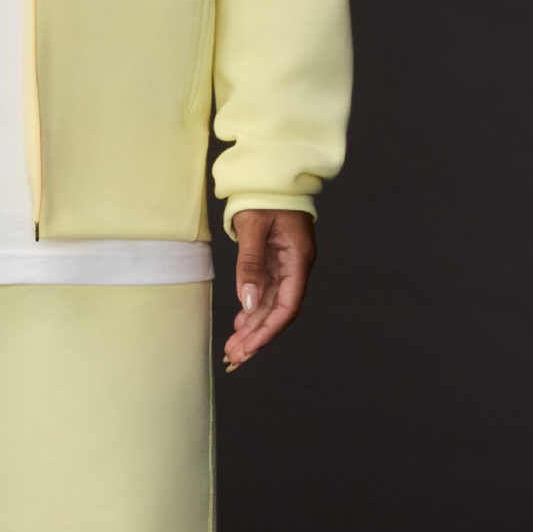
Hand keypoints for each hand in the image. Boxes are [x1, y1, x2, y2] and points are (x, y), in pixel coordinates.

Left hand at [223, 208, 314, 370]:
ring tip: (233, 348)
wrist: (270, 174)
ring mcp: (285, 265)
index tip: (249, 348)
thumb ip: (251, 264)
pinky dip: (251, 311)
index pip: (287, 305)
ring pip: (270, 305)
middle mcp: (295, 267)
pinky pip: (264, 293)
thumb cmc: (264, 195)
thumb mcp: (254, 227)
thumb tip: (248, 302)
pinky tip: (240, 326)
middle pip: (278, 311)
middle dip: (257, 336)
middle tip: (235, 358)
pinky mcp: (274, 262)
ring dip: (253, 328)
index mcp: (298, 259)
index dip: (269, 330)